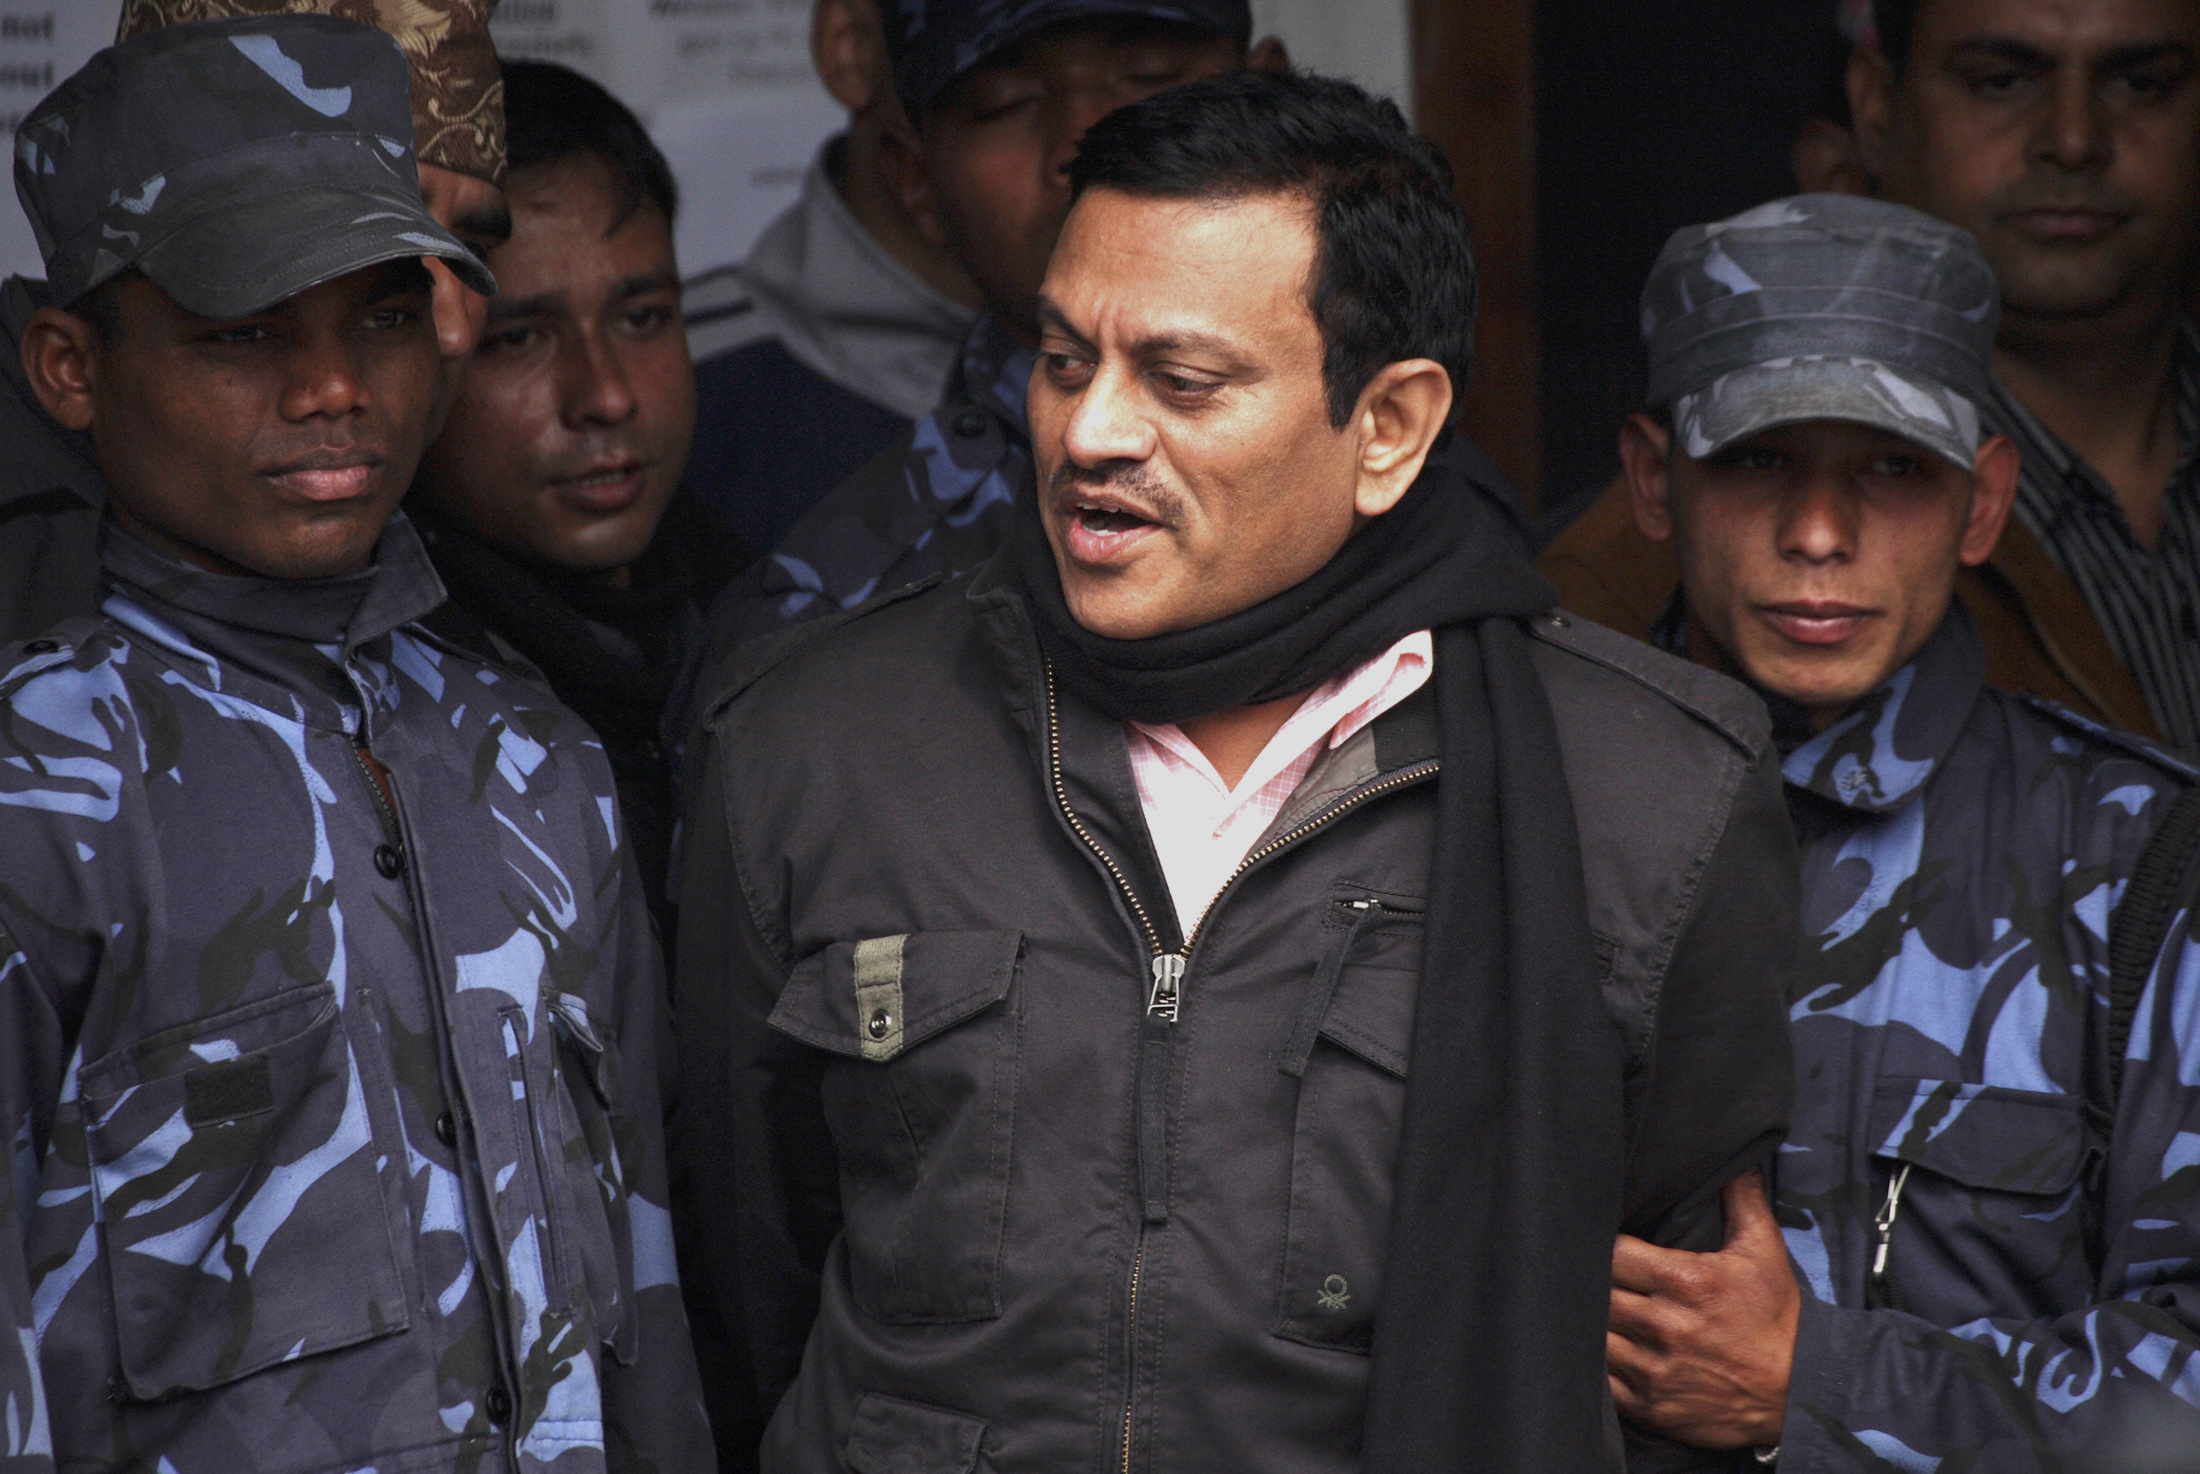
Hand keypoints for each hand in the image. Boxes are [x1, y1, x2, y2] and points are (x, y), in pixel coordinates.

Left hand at [1608, 1171, 1797, 1448]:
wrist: (1802, 1391)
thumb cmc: (1778, 1317)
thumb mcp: (1764, 1251)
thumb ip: (1742, 1199)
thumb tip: (1736, 1157)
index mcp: (1687, 1282)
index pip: (1614, 1254)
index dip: (1603, 1248)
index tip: (1606, 1248)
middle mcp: (1667, 1326)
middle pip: (1598, 1295)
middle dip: (1593, 1285)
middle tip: (1589, 1277)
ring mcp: (1657, 1370)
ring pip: (1595, 1337)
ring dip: (1593, 1324)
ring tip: (1595, 1312)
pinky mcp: (1653, 1407)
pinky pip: (1602, 1383)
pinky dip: (1598, 1368)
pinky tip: (1609, 1350)